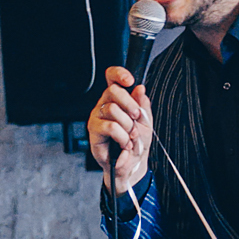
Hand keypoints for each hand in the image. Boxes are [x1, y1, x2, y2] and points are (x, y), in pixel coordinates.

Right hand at [87, 67, 152, 193]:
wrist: (131, 165)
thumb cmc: (135, 143)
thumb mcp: (145, 121)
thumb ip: (142, 104)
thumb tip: (140, 89)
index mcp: (116, 99)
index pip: (112, 78)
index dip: (119, 74)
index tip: (130, 80)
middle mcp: (104, 105)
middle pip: (113, 90)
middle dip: (130, 105)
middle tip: (136, 118)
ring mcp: (97, 117)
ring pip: (113, 109)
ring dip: (127, 125)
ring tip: (130, 135)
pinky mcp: (94, 131)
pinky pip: (110, 126)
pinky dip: (122, 136)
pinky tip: (124, 142)